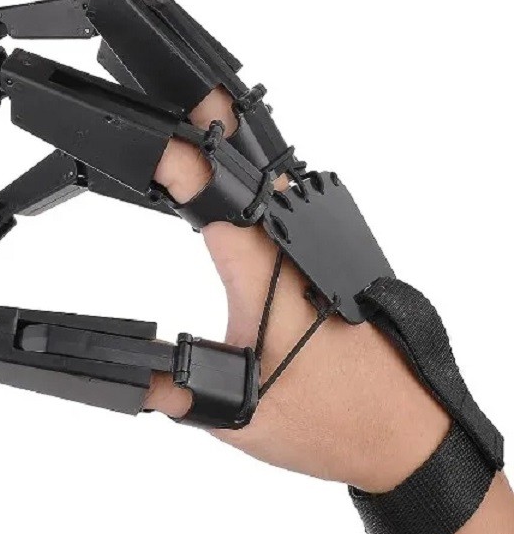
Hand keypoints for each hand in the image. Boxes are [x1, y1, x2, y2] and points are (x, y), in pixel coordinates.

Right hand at [144, 87, 450, 492]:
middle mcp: (300, 248)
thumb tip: (127, 377)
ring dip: (236, 152)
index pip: (213, 196)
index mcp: (270, 273)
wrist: (407, 436)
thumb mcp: (239, 415)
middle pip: (250, 165)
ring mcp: (324, 250)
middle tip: (167, 96)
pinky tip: (240, 189)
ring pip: (275, 178)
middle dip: (207, 124)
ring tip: (193, 129)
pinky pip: (292, 202)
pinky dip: (259, 182)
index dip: (174, 160)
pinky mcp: (337, 260)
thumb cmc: (339, 423)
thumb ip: (173, 390)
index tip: (143, 141)